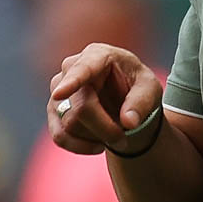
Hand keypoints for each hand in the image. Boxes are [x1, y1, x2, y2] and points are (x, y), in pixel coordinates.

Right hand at [48, 43, 163, 155]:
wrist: (123, 98)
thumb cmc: (136, 86)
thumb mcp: (149, 89)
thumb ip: (141, 102)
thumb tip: (129, 122)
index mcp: (98, 55)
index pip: (83, 69)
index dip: (72, 82)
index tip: (60, 93)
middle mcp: (71, 68)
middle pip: (81, 108)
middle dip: (105, 129)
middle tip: (123, 139)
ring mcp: (57, 89)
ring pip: (70, 125)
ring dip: (96, 136)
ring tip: (112, 131)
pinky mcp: (53, 111)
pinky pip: (60, 137)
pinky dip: (80, 146)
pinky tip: (97, 143)